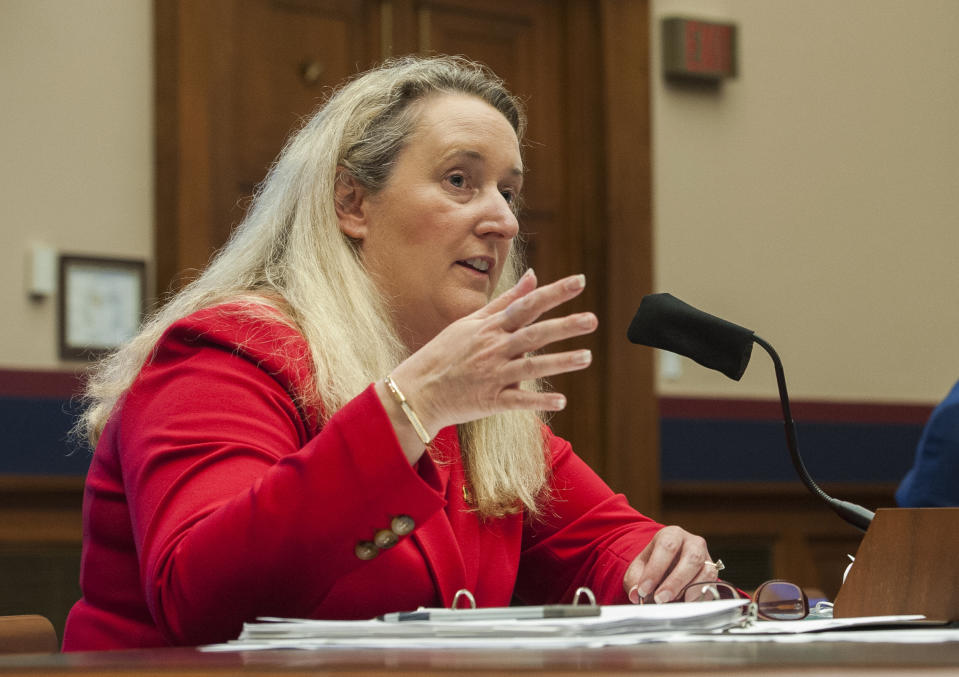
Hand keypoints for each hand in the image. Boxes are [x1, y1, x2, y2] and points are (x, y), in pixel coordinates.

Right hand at [383, 269, 597, 457]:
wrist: (418, 390)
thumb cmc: (444, 353)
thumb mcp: (470, 322)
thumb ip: (505, 300)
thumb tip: (533, 276)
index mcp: (490, 327)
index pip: (528, 304)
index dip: (554, 292)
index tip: (579, 282)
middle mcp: (493, 348)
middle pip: (535, 334)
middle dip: (564, 326)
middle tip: (592, 320)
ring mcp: (492, 375)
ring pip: (531, 366)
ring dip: (560, 362)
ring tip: (587, 357)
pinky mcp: (490, 401)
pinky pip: (519, 400)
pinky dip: (539, 401)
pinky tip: (562, 401)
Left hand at [623, 526, 716, 603]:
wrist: (667, 567)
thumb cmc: (653, 565)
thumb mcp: (638, 569)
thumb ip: (634, 581)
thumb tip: (635, 594)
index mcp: (672, 535)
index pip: (666, 546)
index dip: (655, 569)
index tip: (644, 589)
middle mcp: (693, 543)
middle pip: (691, 558)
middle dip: (675, 582)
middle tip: (660, 599)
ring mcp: (706, 558)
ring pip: (706, 572)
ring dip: (690, 591)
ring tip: (673, 603)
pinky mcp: (713, 575)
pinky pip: (712, 586)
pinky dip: (699, 598)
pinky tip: (685, 604)